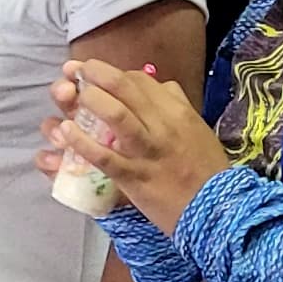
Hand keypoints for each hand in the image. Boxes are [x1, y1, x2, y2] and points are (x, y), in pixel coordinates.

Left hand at [43, 60, 231, 231]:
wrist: (217, 211)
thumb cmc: (206, 170)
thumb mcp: (198, 130)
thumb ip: (178, 106)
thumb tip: (161, 86)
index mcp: (178, 112)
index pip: (141, 81)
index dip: (114, 74)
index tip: (97, 75)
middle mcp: (163, 126)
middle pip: (125, 88)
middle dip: (95, 74)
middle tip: (76, 70)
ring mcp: (148, 151)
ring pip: (116, 115)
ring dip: (89, 100)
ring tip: (69, 95)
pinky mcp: (134, 177)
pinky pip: (104, 156)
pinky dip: (81, 142)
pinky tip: (65, 131)